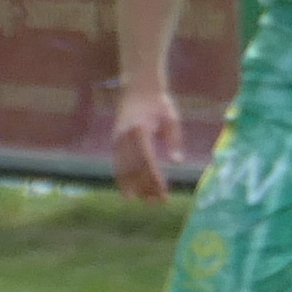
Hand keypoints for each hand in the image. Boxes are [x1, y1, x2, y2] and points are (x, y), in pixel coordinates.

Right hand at [108, 83, 186, 205]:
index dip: (155, 180)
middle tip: (157, 202)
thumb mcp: (171, 118)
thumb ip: (174, 140)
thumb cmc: (158, 103)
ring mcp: (117, 140)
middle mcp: (125, 138)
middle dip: (145, 187)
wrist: (137, 88)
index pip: (148, 162)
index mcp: (140, 132)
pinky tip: (128, 190)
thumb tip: (177, 161)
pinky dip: (121, 178)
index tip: (163, 193)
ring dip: (133, 186)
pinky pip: (117, 164)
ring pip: (123, 168)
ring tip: (143, 201)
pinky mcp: (114, 141)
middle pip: (135, 169)